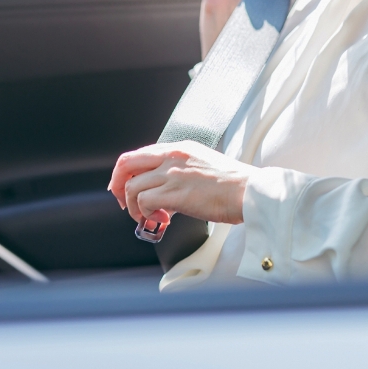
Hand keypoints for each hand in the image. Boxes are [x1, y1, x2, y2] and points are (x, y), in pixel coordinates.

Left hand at [108, 140, 254, 225]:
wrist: (250, 191)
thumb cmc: (234, 184)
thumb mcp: (203, 164)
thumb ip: (181, 172)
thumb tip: (164, 193)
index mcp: (179, 148)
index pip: (140, 154)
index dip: (127, 173)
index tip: (126, 187)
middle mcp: (172, 156)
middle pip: (126, 163)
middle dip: (117, 185)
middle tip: (122, 201)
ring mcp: (172, 173)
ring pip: (132, 187)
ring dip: (134, 207)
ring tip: (149, 218)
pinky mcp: (174, 193)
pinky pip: (143, 202)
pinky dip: (146, 215)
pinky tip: (162, 221)